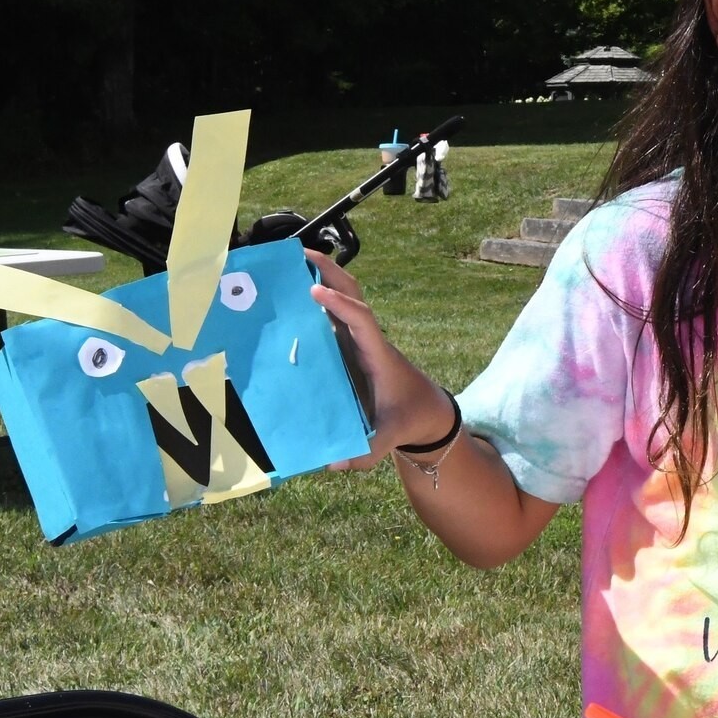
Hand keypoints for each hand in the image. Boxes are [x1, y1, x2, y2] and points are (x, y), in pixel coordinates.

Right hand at [305, 249, 451, 470]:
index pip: (363, 321)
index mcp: (379, 354)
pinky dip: (318, 294)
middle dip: (331, 271)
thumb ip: (369, 450)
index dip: (342, 306)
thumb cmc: (409, 419)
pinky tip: (291, 288)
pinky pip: (336, 311)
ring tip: (290, 259)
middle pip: (354, 295)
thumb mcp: (392, 436)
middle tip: (299, 253)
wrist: (427, 411)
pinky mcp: (352, 343)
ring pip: (345, 297)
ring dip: (323, 275)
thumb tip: (337, 464)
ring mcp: (361, 338)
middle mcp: (370, 339)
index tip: (317, 291)